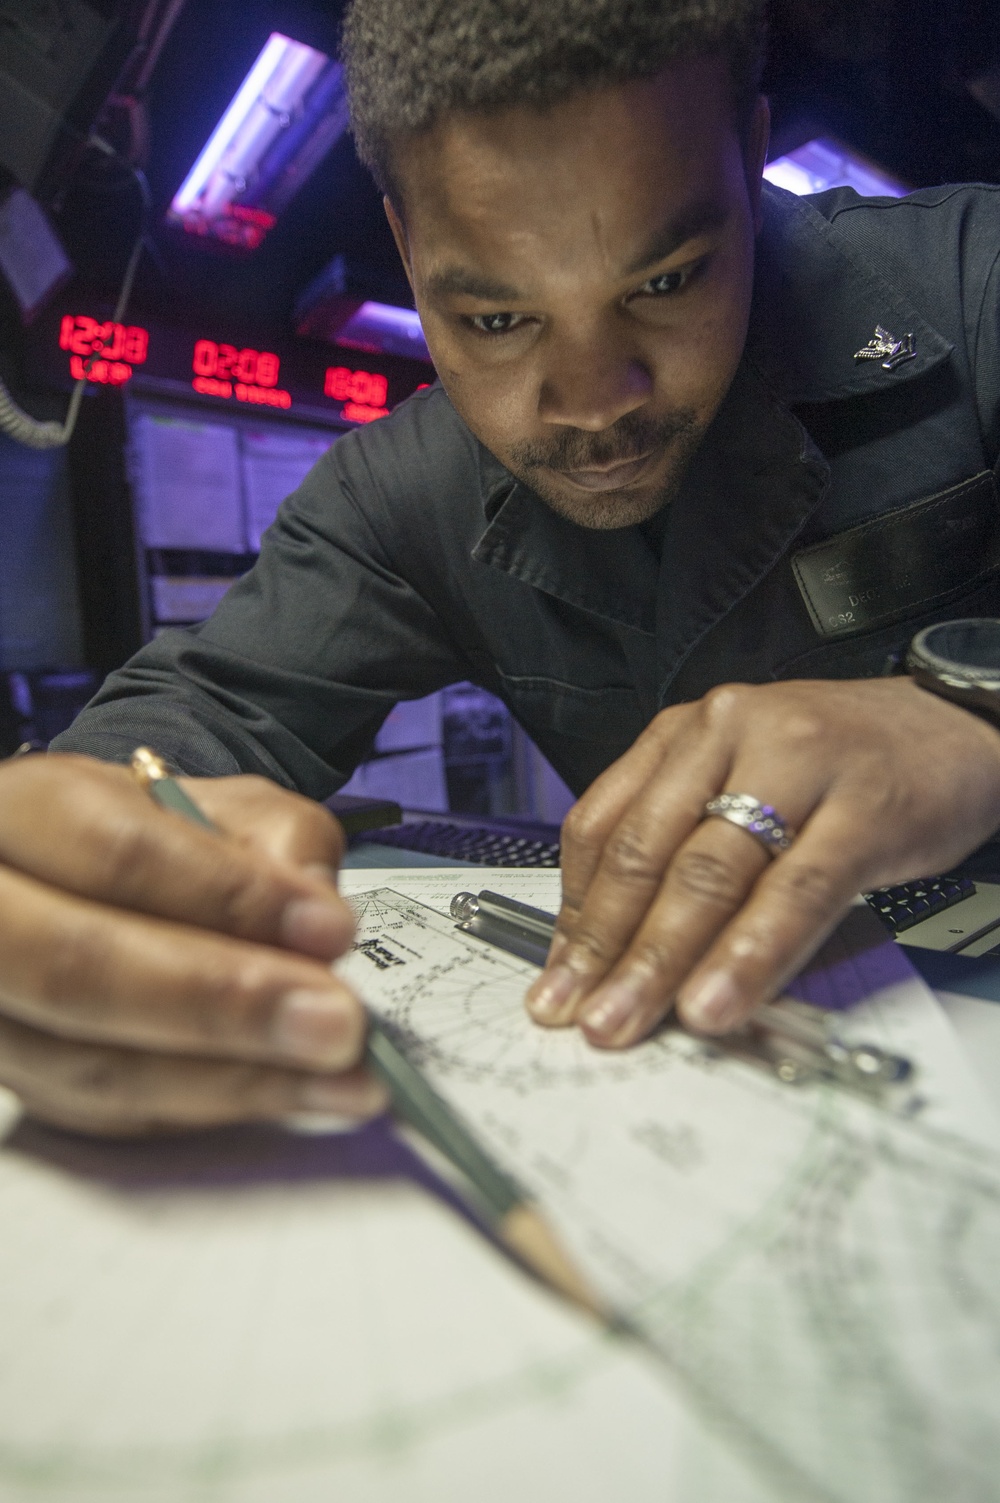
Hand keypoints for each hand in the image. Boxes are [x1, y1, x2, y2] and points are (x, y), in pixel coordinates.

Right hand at [0, 754, 384, 1134]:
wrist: (83, 878)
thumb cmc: (155, 836)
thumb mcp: (221, 805)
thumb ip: (278, 841)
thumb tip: (316, 914)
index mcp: (27, 811)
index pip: (119, 854)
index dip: (227, 897)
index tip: (328, 930)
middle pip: (78, 969)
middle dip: (221, 1004)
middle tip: (335, 1023)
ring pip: (92, 1064)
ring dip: (234, 1079)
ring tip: (341, 1077)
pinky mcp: (23, 1081)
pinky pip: (110, 1116)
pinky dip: (211, 1109)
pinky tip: (290, 1095)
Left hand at [525, 677, 999, 1044]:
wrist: (953, 723)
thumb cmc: (841, 763)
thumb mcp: (741, 780)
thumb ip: (684, 845)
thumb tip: (623, 948)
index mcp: (686, 731)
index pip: (602, 823)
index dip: (573, 911)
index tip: (557, 976)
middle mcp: (729, 733)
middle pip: (645, 852)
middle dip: (603, 947)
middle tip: (576, 1012)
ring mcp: (798, 765)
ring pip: (709, 873)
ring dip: (660, 960)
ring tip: (629, 1017)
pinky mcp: (863, 808)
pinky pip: (794, 891)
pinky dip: (748, 953)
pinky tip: (717, 998)